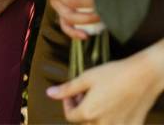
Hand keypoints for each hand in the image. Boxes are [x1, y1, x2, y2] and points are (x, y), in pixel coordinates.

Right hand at [41, 0, 99, 40]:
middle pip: (71, 0)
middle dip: (91, 3)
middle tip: (106, 2)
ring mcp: (55, 3)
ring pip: (68, 15)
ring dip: (87, 18)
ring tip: (103, 17)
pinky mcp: (59, 13)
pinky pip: (64, 25)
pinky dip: (74, 33)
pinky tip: (86, 36)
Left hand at [47, 43, 163, 123]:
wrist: (144, 75)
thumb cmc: (113, 74)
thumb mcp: (86, 78)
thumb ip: (67, 89)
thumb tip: (50, 93)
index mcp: (88, 113)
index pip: (70, 116)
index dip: (68, 103)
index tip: (73, 93)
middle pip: (84, 122)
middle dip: (81, 109)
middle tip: (87, 94)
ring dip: (95, 116)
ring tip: (100, 99)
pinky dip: (112, 119)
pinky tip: (115, 105)